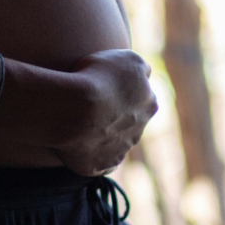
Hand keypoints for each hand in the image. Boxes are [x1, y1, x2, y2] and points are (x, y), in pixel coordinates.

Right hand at [53, 49, 156, 176]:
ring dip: (102, 134)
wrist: (74, 109)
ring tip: (78, 121)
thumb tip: (144, 75)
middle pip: (130, 122)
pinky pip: (98, 161)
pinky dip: (90, 153)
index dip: (123, 90)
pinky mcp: (100, 166)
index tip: (105, 85)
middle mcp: (139, 130)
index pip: (142, 96)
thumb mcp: (128, 58)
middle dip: (116, 116)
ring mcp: (120, 151)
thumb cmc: (97, 77)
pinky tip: (77, 141)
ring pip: (114, 142)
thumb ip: (140, 68)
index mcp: (149, 104)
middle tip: (92, 104)